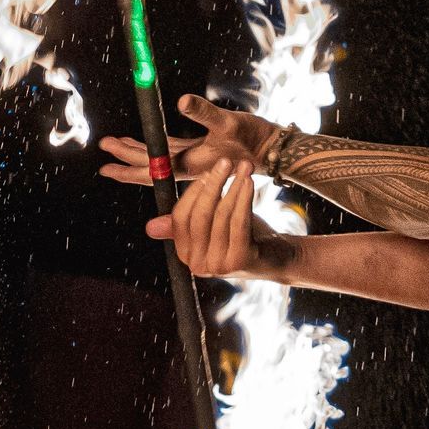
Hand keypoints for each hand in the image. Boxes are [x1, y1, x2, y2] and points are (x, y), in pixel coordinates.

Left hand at [97, 94, 277, 187]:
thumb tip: (182, 100)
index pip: (150, 169)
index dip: (126, 167)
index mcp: (189, 164)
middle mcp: (188, 165)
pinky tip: (151, 141)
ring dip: (138, 152)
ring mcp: (194, 159)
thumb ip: (204, 112)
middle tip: (104, 146)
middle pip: (149, 166)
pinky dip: (157, 147)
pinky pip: (171, 152)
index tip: (105, 166)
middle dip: (125, 157)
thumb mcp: (228, 122)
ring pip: (159, 159)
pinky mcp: (202, 151)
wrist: (273, 150)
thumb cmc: (252, 138)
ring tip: (118, 144)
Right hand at [148, 156, 269, 279]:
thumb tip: (150, 227)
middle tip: (224, 162)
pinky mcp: (240, 261)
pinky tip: (248, 182)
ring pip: (221, 216)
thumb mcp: (213, 227)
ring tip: (243, 167)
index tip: (208, 172)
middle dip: (213, 185)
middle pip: (199, 216)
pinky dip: (243, 199)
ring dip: (233, 187)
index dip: (193, 192)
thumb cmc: (244, 237)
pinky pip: (239, 223)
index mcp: (186, 254)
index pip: (180, 218)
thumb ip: (186, 223)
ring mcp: (219, 265)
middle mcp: (198, 265)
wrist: (278, 259)